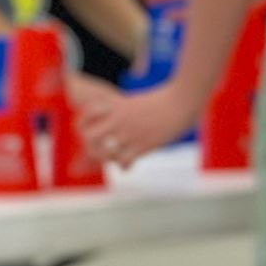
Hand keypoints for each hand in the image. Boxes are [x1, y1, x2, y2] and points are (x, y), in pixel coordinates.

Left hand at [67, 72, 198, 166]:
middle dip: (90, 145)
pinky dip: (123, 165)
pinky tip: (128, 164)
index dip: (84, 123)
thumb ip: (124, 108)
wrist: (182, 100)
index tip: (92, 129)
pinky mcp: (144, 144)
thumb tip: (118, 112)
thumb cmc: (164, 100)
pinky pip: (124, 161)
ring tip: (114, 159)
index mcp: (117, 106)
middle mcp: (119, 120)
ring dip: (107, 158)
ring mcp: (130, 133)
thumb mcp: (137, 101)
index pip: (86, 114)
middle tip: (101, 149)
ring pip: (104, 152)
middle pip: (89, 136)